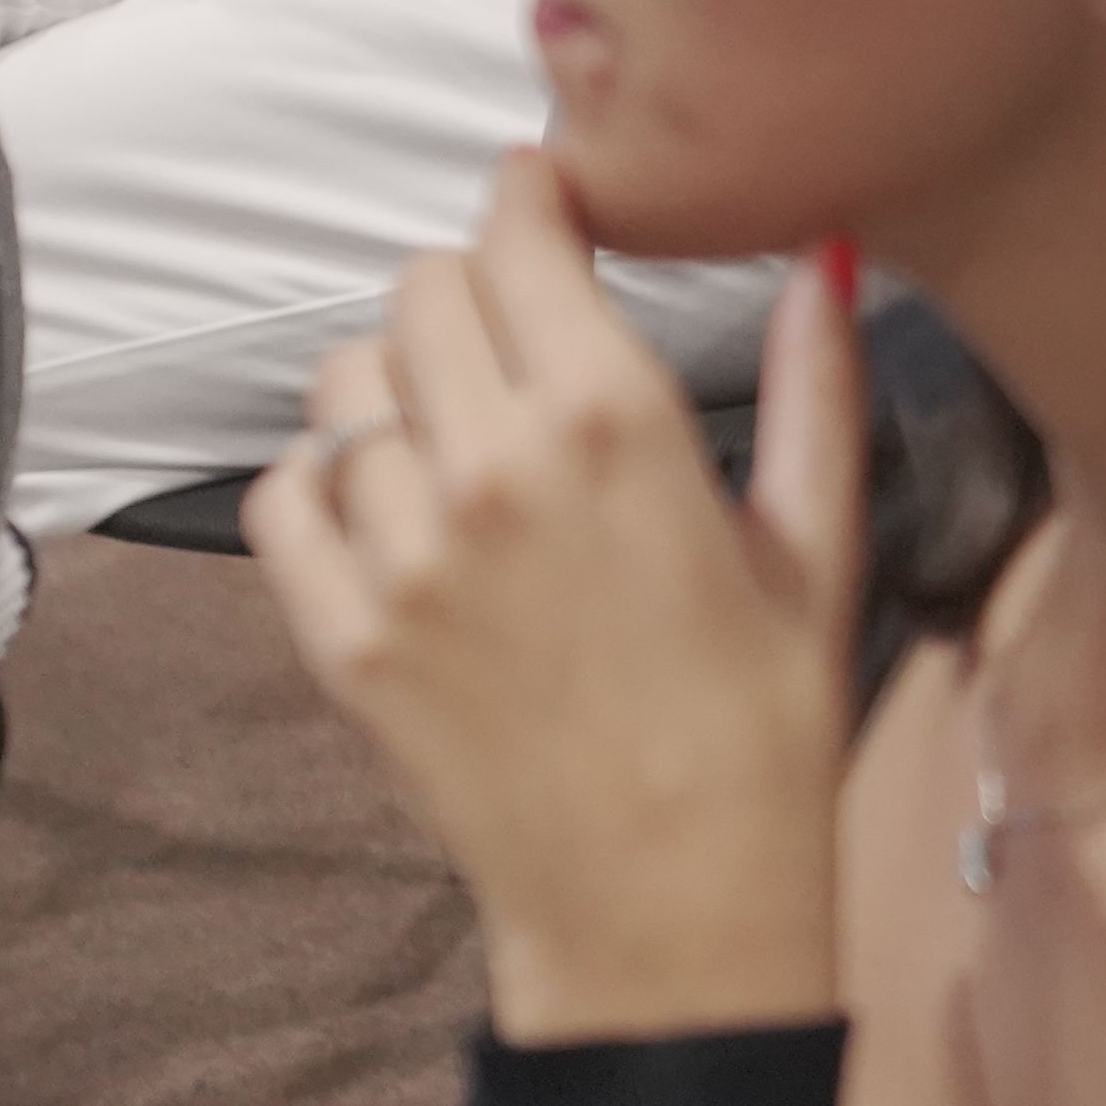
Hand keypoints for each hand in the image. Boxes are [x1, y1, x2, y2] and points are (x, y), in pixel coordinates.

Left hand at [247, 165, 864, 1042]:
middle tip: (521, 326)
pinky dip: (325, 481)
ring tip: (460, 428)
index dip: (530, 198)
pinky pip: (285, 497)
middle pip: (423, 292)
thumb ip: (816, 381)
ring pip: (348, 386)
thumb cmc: (766, 725)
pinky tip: (395, 507)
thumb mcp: (816, 541)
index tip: (549, 200)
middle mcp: (493, 466)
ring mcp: (404, 554)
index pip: (518, 235)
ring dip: (399, 383)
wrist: (671, 907)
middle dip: (472, 286)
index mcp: (620, 422)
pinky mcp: (345, 634)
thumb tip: (820, 253)